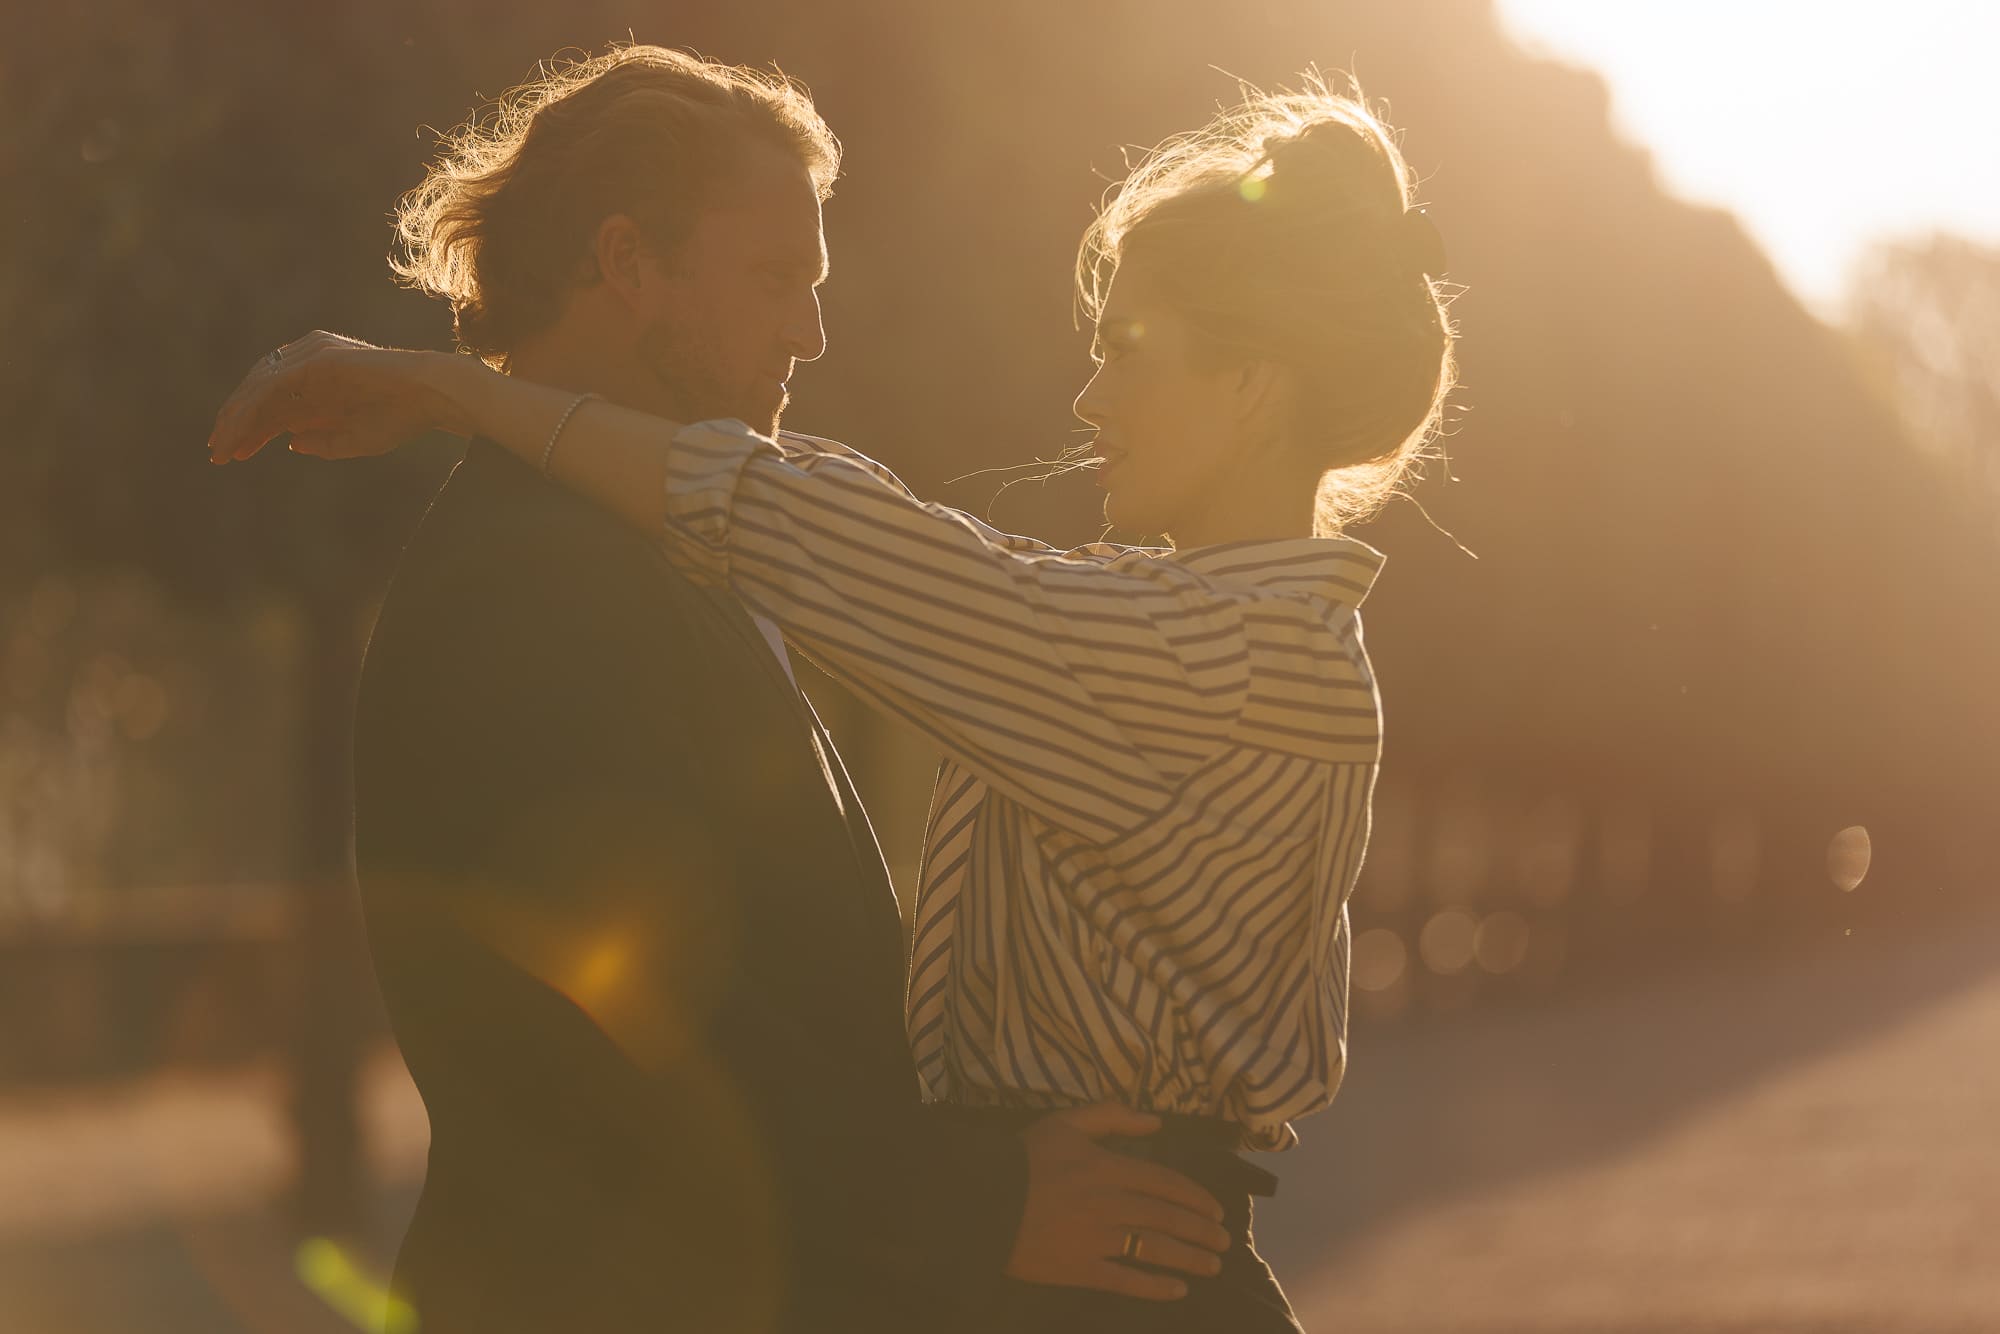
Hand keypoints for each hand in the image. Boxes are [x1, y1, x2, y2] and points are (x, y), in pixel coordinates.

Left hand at [207, 330, 478, 464]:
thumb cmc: (402, 417)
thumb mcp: (354, 438)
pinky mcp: (315, 360)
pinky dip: (253, 412)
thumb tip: (289, 443)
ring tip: (222, 448)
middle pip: (259, 391)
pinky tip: (241, 434)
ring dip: (237, 420)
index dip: (251, 427)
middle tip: (216, 452)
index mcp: (319, 377)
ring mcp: (310, 356)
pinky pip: (273, 387)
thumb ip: (323, 441)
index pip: (272, 399)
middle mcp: (308, 360)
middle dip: (236, 423)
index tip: (233, 453)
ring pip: (259, 388)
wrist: (431, 395)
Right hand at [1005, 1103, 1229, 1300]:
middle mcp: (1110, 1203)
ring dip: (1190, 1258)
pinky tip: (1177, 1290)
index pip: (1166, 1182)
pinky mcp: (1080, 1269)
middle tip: (1224, 1241)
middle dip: (1202, 1231)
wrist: (982, 1200)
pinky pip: (1126, 1280)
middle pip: (1168, 1218)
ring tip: (1213, 1266)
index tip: (1216, 1210)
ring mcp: (1097, 1239)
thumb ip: (1111, 1115)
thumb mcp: (1065, 1122)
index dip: (1196, 1197)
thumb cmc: (1023, 1158)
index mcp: (1108, 1167)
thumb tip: (1155, 1121)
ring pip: (1155, 1249)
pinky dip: (1155, 1287)